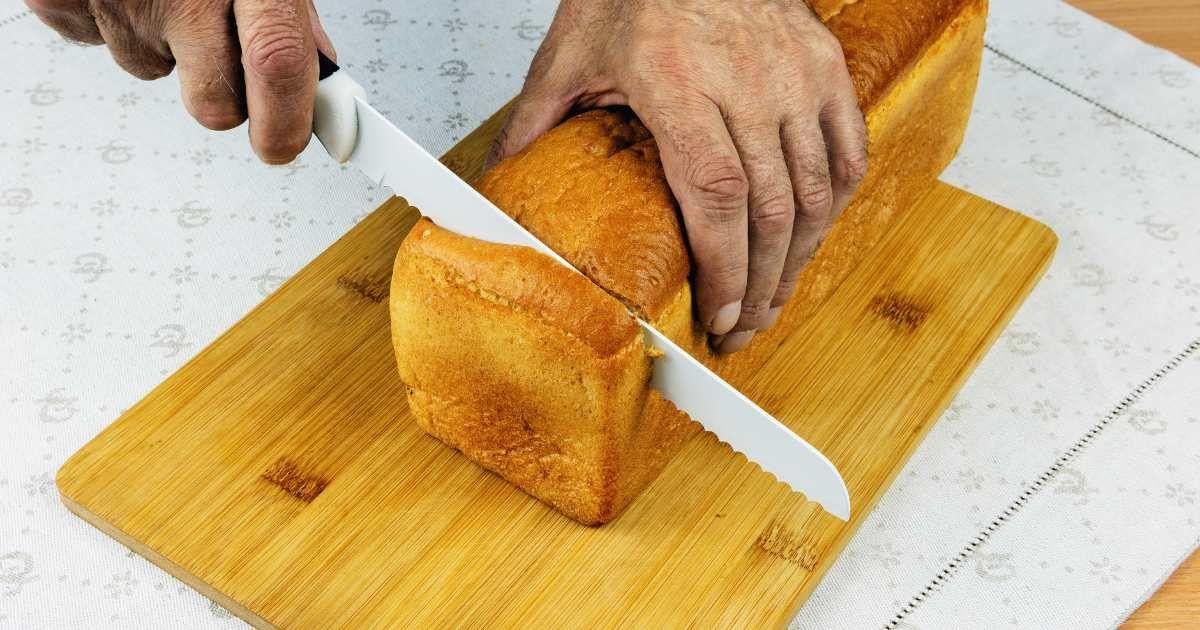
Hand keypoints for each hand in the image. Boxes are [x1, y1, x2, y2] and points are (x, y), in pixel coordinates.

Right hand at [26, 0, 335, 163]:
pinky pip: (97, 42)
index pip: (277, 62)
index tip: (285, 145)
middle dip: (222, 93)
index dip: (286, 121)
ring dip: (164, 42)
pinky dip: (112, 19)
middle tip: (219, 44)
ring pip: (153, 71)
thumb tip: (315, 77)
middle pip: (213, 104)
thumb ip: (288, 15)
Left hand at [491, 0, 867, 353]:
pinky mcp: (826, 65)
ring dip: (798, 259)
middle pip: (771, 209)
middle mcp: (748, 82)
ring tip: (773, 299)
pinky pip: (847, 152)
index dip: (726, 268)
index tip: (720, 314)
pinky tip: (812, 240)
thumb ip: (537, 121)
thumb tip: (500, 179)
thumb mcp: (572, 52)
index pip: (716, 196)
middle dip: (760, 285)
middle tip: (742, 327)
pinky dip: (834, 206)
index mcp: (679, 83)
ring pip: (815, 191)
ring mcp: (796, 74)